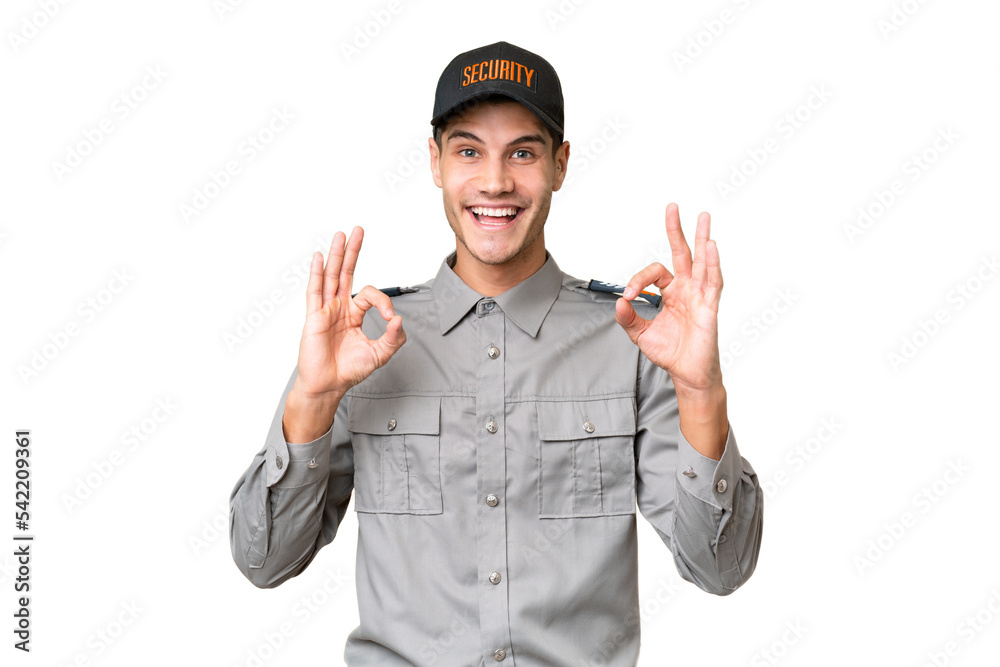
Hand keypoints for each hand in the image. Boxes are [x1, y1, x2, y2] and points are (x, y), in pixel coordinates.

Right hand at [292, 226, 405, 402]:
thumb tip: (400, 319)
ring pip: (332, 276)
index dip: (384, 303)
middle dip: (353, 251)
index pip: (369, 295)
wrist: (328, 386)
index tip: (392, 320)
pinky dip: (318, 273)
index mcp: (353, 314)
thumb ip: (394, 338)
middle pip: (346, 273)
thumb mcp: (379, 354)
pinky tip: (321, 257)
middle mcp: (339, 308)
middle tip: (358, 230)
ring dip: (337, 255)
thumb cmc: (348, 371)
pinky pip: (315, 291)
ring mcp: (325, 310)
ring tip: (341, 235)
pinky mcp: (314, 317)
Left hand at [615, 203, 722, 396]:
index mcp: (671, 292)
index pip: (655, 273)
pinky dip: (713, 263)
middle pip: (682, 253)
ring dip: (702, 238)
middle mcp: (687, 289)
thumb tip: (618, 303)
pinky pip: (713, 281)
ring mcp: (700, 295)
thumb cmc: (670, 352)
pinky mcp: (710, 306)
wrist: (686, 373)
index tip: (629, 296)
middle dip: (676, 230)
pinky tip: (710, 246)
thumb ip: (628, 318)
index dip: (639, 280)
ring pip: (702, 261)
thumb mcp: (640, 334)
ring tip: (703, 216)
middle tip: (672, 207)